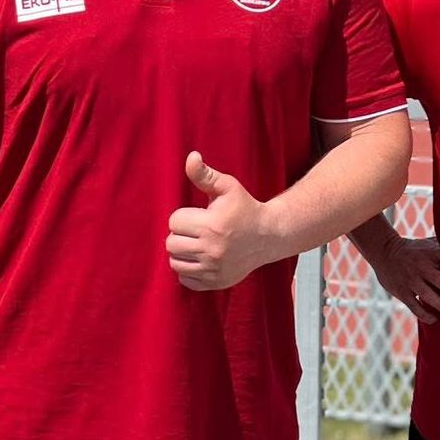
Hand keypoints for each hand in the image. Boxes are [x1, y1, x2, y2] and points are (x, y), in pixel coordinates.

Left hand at [166, 152, 275, 291]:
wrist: (268, 236)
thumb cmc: (245, 208)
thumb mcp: (228, 187)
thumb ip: (205, 175)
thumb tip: (191, 157)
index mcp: (212, 225)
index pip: (174, 222)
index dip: (184, 217)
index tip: (199, 216)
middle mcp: (212, 250)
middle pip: (171, 244)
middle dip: (181, 235)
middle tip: (196, 230)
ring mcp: (214, 269)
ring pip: (175, 262)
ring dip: (182, 253)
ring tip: (197, 244)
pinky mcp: (215, 282)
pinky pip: (185, 279)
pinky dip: (188, 270)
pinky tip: (200, 258)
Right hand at [371, 237, 439, 323]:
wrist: (383, 252)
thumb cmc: (414, 250)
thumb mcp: (427, 244)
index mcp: (430, 253)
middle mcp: (421, 267)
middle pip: (438, 279)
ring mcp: (411, 281)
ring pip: (428, 296)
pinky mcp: (403, 293)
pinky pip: (415, 306)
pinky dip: (425, 314)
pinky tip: (435, 319)